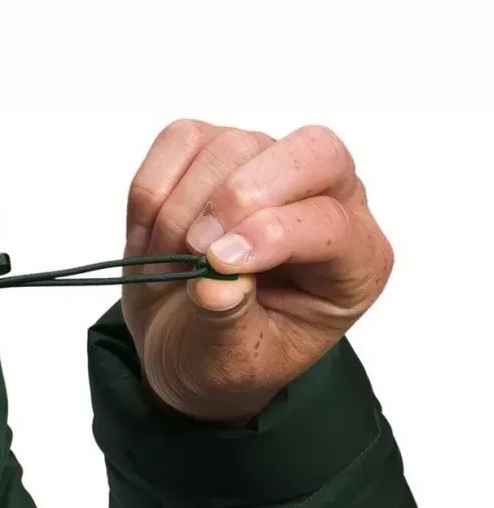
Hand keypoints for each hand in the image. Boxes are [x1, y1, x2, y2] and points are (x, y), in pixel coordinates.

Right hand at [120, 121, 394, 423]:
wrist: (184, 344)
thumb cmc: (223, 357)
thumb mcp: (233, 365)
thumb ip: (230, 324)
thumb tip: (214, 282)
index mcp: (353, 261)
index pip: (330, 221)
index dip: (272, 234)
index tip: (216, 264)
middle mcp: (326, 199)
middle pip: (313, 151)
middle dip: (243, 194)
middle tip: (195, 248)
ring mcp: (269, 165)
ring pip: (231, 147)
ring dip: (180, 214)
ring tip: (168, 269)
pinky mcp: (213, 151)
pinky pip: (179, 142)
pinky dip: (153, 194)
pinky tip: (153, 240)